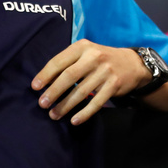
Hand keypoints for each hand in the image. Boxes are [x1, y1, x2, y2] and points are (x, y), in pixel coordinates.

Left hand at [32, 40, 147, 124]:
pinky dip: (84, 113)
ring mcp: (106, 71)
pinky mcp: (114, 85)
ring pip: (81, 92)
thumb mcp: (85, 53)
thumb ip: (68, 63)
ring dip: (65, 105)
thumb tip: (45, 82)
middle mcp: (94, 57)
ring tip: (54, 115)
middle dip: (53, 92)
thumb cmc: (101, 60)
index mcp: (83, 47)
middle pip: (69, 76)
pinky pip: (96, 102)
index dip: (45, 75)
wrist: (132, 64)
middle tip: (42, 104)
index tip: (35, 87)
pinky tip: (74, 121)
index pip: (59, 61)